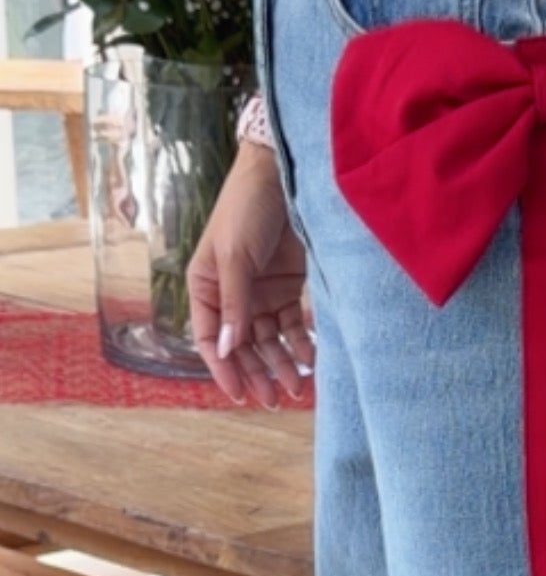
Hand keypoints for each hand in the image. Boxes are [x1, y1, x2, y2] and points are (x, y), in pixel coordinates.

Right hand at [187, 141, 314, 407]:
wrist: (283, 175)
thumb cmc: (246, 208)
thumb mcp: (235, 257)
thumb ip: (234, 304)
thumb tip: (228, 350)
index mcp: (204, 287)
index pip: (210, 339)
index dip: (224, 368)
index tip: (240, 394)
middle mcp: (230, 295)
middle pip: (242, 346)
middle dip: (257, 373)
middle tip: (272, 400)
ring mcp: (260, 293)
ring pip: (269, 340)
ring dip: (281, 363)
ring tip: (296, 388)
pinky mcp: (288, 288)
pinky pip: (293, 325)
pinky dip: (302, 343)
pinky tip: (313, 360)